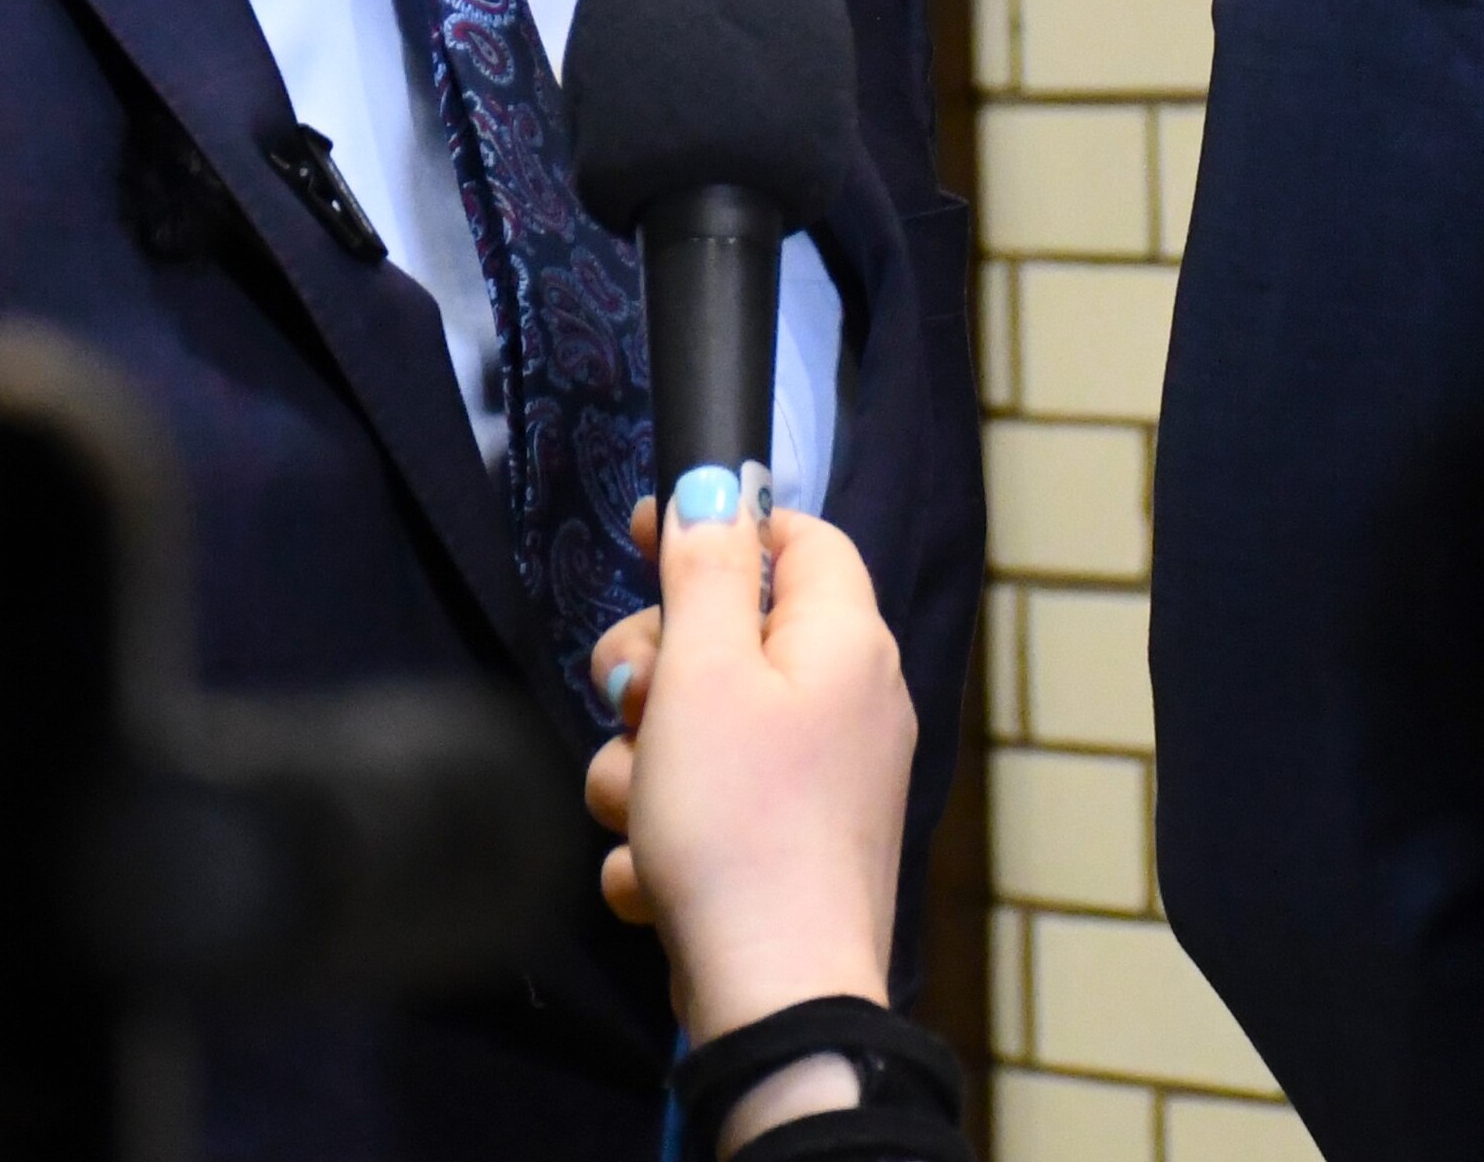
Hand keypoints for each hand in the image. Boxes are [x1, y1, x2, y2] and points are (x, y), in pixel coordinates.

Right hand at [584, 475, 916, 1143]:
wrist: (775, 994)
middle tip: (633, 706)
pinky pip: (709, 811)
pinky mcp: (792, 847)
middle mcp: (851, 701)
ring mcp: (824, 781)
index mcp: (846, 641)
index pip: (797, 536)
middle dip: (655, 674)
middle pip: (731, 636)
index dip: (718, 528)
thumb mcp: (705, 673)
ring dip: (645, 770)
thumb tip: (714, 489)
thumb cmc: (740, 822)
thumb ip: (705, 573)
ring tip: (645, 815)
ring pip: (700, 733)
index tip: (644, 539)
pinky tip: (659, 876)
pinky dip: (670, 838)